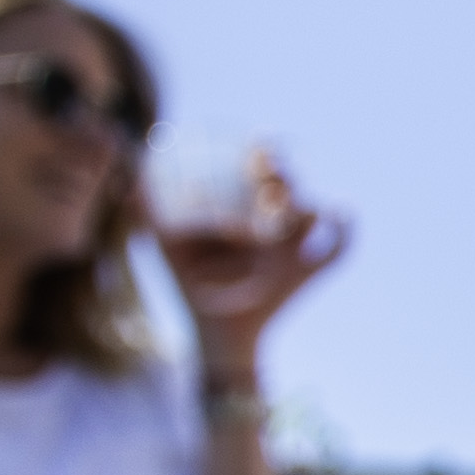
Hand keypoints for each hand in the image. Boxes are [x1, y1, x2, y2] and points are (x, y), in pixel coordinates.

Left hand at [158, 147, 348, 361]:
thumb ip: (150, 217)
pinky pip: (338, 249)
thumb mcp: (167, 248)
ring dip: (303, 202)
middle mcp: (273, 222)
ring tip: (285, 203)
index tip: (256, 139)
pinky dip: (346, 229)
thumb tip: (129, 183)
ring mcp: (294, 246)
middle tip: (266, 166)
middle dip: (282, 170)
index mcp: (241, 209)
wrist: (214, 335)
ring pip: (312, 210)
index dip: (262, 148)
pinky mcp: (308, 273)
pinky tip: (340, 210)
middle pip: (288, 183)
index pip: (257, 168)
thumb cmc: (192, 287)